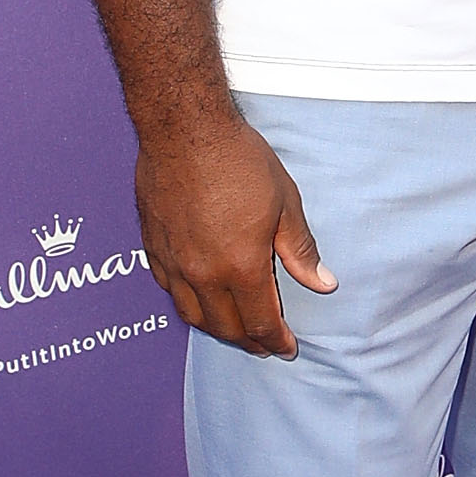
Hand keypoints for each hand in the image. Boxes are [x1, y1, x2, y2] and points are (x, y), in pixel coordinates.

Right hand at [133, 109, 334, 357]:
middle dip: (249, 341)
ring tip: (235, 329)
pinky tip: (200, 298)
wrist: (184, 128)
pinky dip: (189, 303)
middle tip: (265, 344)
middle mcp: (202, 273)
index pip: (260, 322)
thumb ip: (300, 250)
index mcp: (240, 266)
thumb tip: (322, 282)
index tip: (286, 348)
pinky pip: (169, 290)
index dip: (276, 340)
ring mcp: (173, 263)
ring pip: (192, 315)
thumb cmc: (237, 159)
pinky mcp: (153, 248)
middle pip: (225, 327)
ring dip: (217, 328)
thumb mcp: (284, 203)